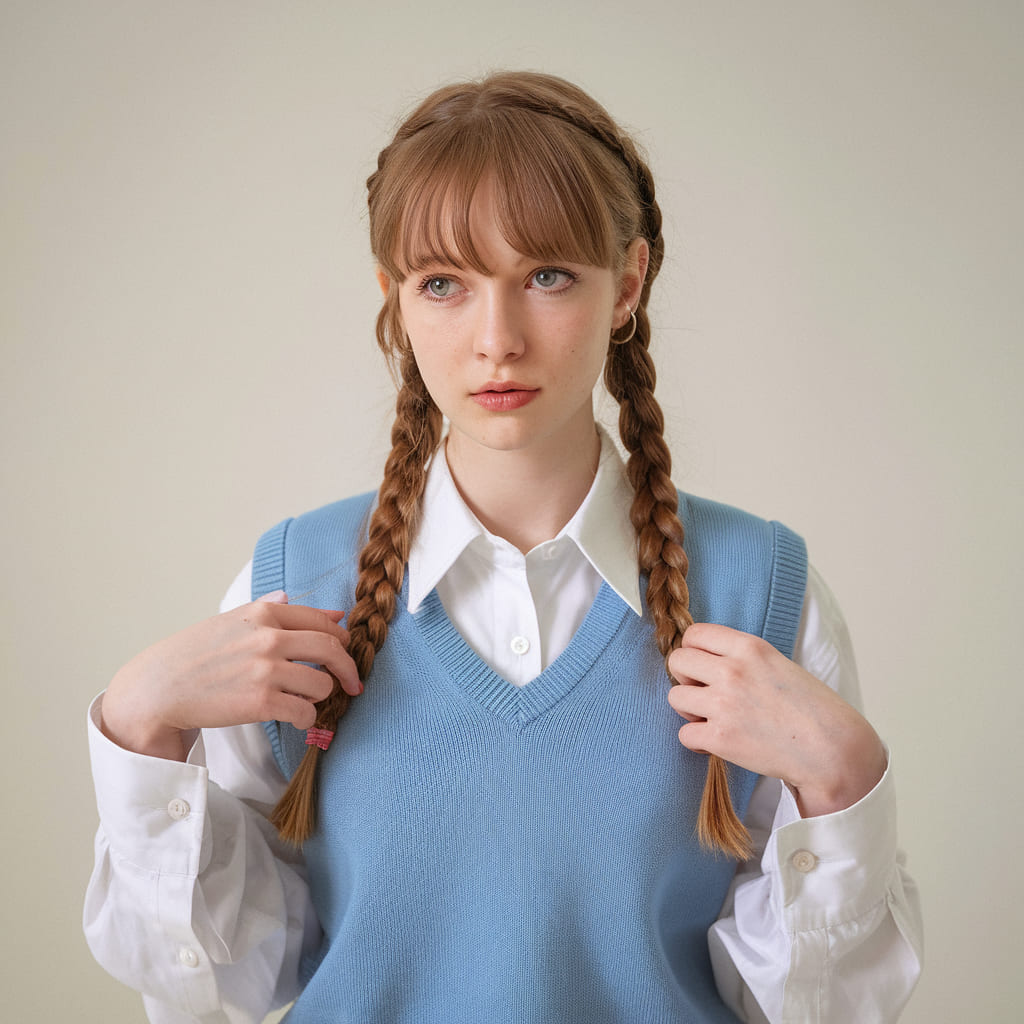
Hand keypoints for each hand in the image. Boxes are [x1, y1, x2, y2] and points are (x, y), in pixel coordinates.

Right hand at [101, 591, 362, 760]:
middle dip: (349, 668)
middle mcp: (269, 638)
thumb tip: (322, 609)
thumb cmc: (193, 654)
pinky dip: (306, 719)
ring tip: (306, 700)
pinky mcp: (262, 703)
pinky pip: (305, 712)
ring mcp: (266, 670)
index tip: (348, 650)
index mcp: (264, 614)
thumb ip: (274, 610)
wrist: (158, 689)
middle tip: (353, 683)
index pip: (321, 621)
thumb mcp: (231, 620)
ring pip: (322, 684)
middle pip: (332, 649)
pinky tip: (295, 718)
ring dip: (320, 696)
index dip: (341, 638)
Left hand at [666, 623, 886, 816]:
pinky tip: (719, 742)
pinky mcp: (721, 737)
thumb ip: (741, 657)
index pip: (694, 634)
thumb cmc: (809, 708)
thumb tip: (704, 659)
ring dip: (690, 709)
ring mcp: (724, 704)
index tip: (705, 667)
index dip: (694, 651)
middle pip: (677, 661)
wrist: (831, 749)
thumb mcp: (777, 663)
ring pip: (675, 697)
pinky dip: (698, 741)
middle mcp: (732, 671)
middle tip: (705, 693)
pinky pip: (685, 734)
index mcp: (749, 647)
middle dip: (686, 677)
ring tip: (713, 718)